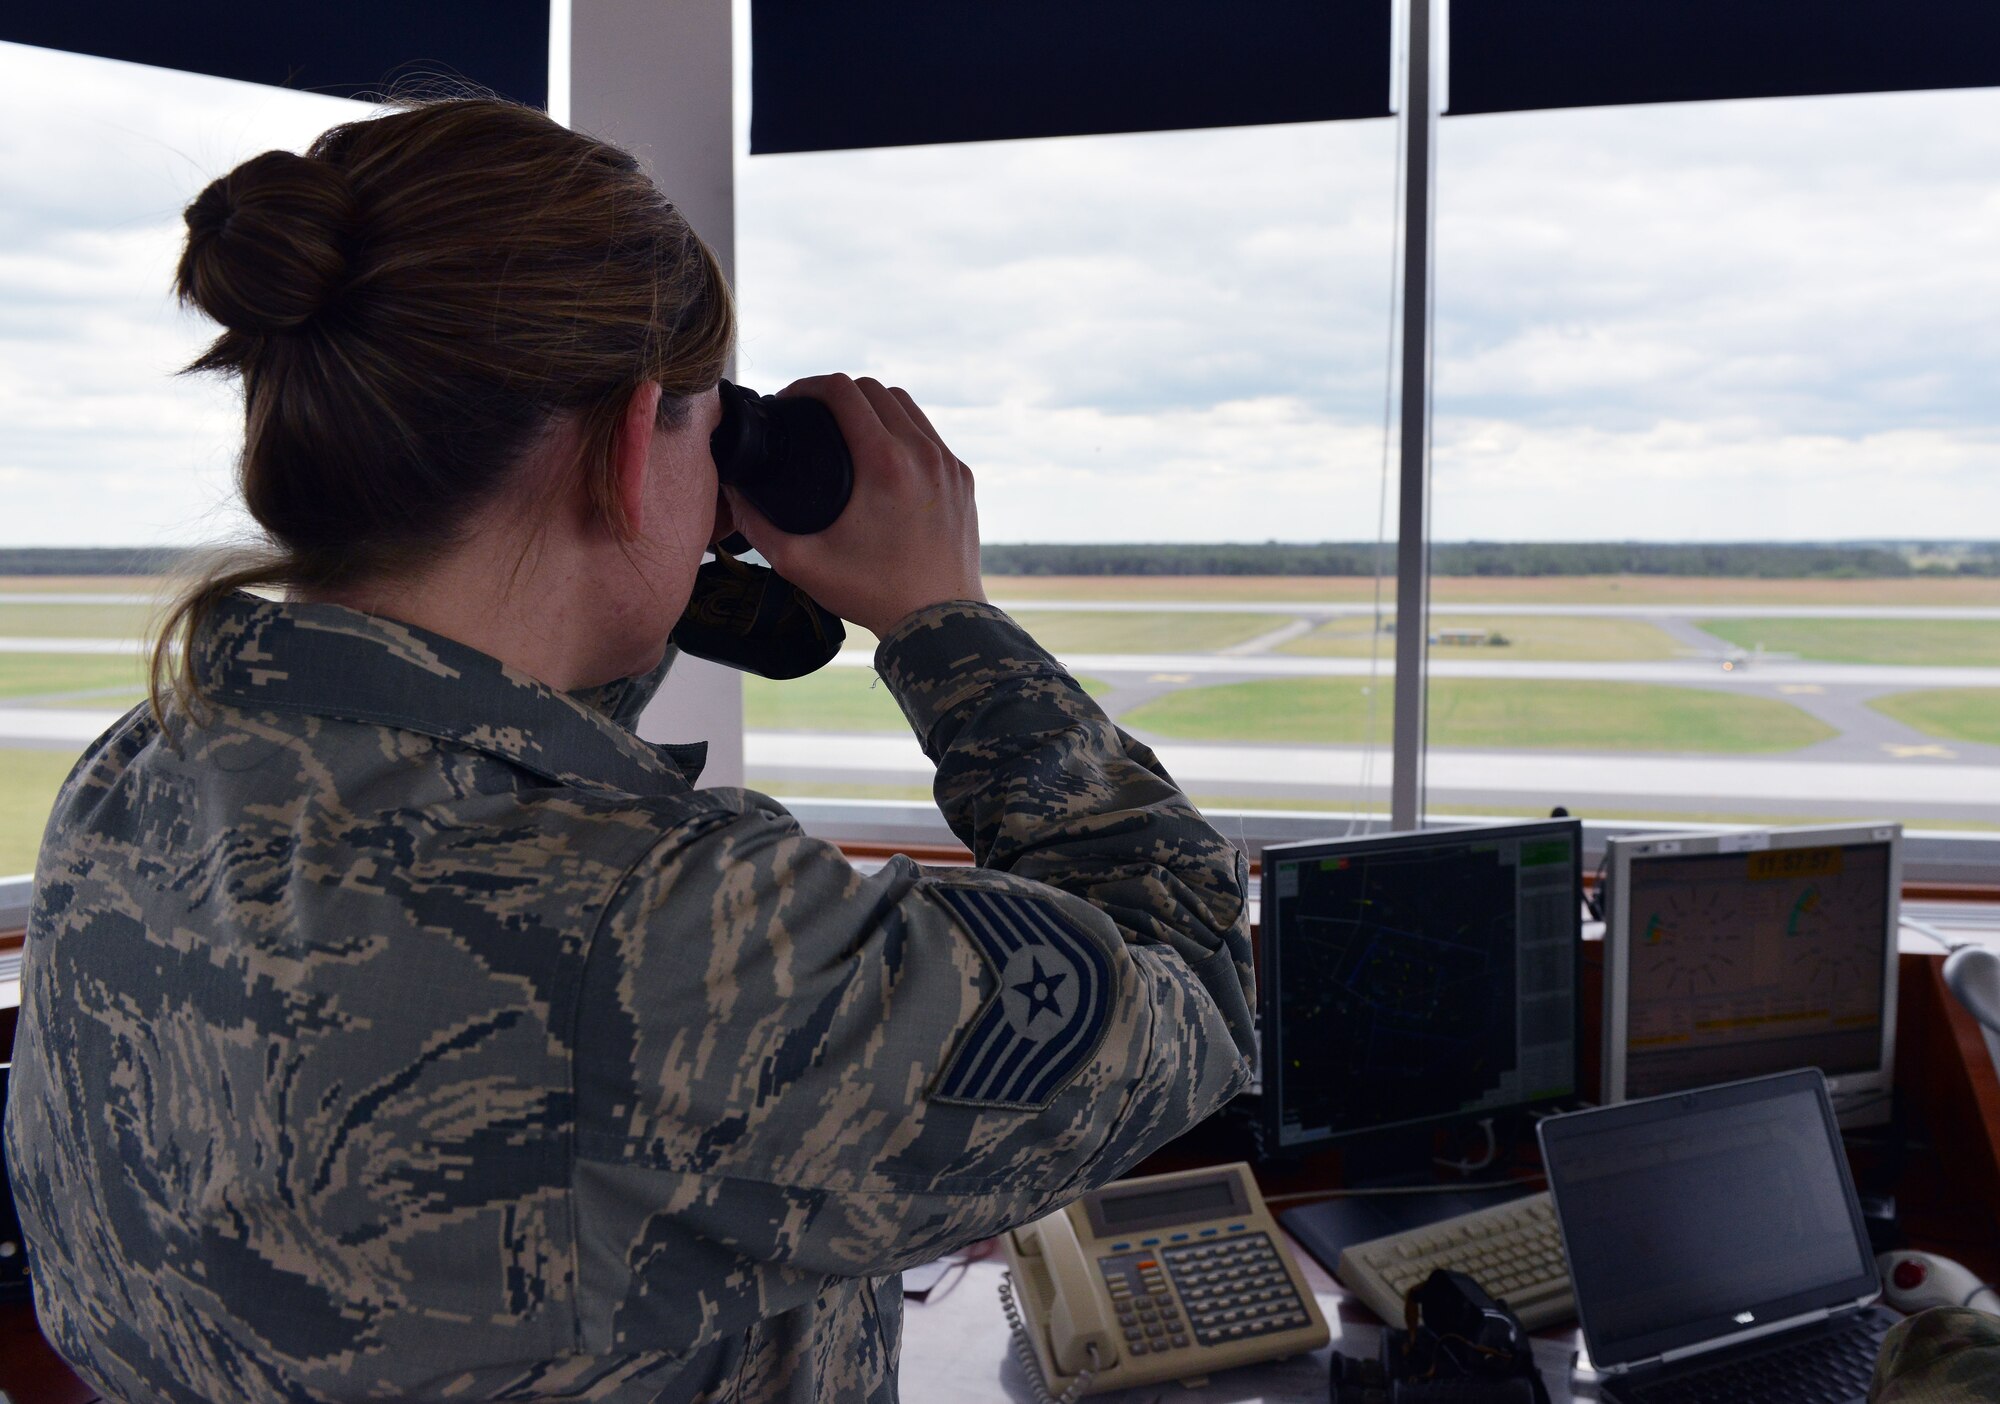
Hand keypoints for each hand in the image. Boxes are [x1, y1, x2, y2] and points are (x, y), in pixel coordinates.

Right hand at [723, 374, 985, 637]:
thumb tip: (731, 492)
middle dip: (837, 393)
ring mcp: (948, 464)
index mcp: (884, 463)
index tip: (790, 402)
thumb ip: (757, 525)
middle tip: (811, 414)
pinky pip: (929, 434)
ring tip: (845, 425)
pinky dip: (902, 430)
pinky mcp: (962, 479)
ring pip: (906, 405)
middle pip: (874, 389)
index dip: (807, 386)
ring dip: (872, 405)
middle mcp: (922, 453)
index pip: (842, 391)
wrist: (939, 623)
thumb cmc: (873, 594)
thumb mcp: (801, 563)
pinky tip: (883, 449)